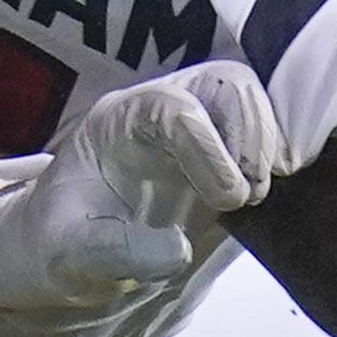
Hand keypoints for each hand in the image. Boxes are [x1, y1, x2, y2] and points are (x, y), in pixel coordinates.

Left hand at [0, 58, 284, 313]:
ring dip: (268, 143)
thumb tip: (180, 248)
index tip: (228, 202)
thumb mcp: (69, 255)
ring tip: (255, 198)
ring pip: (250, 98)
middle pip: (225, 81)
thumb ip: (116, 251)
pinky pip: (264, 129)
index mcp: (117, 122)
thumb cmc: (58, 245)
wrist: (66, 250)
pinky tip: (265, 195)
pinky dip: (277, 154)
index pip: (173, 106)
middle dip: (251, 132)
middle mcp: (161, 111)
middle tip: (250, 195)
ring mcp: (197, 126)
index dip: (209, 147)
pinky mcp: (221, 149)